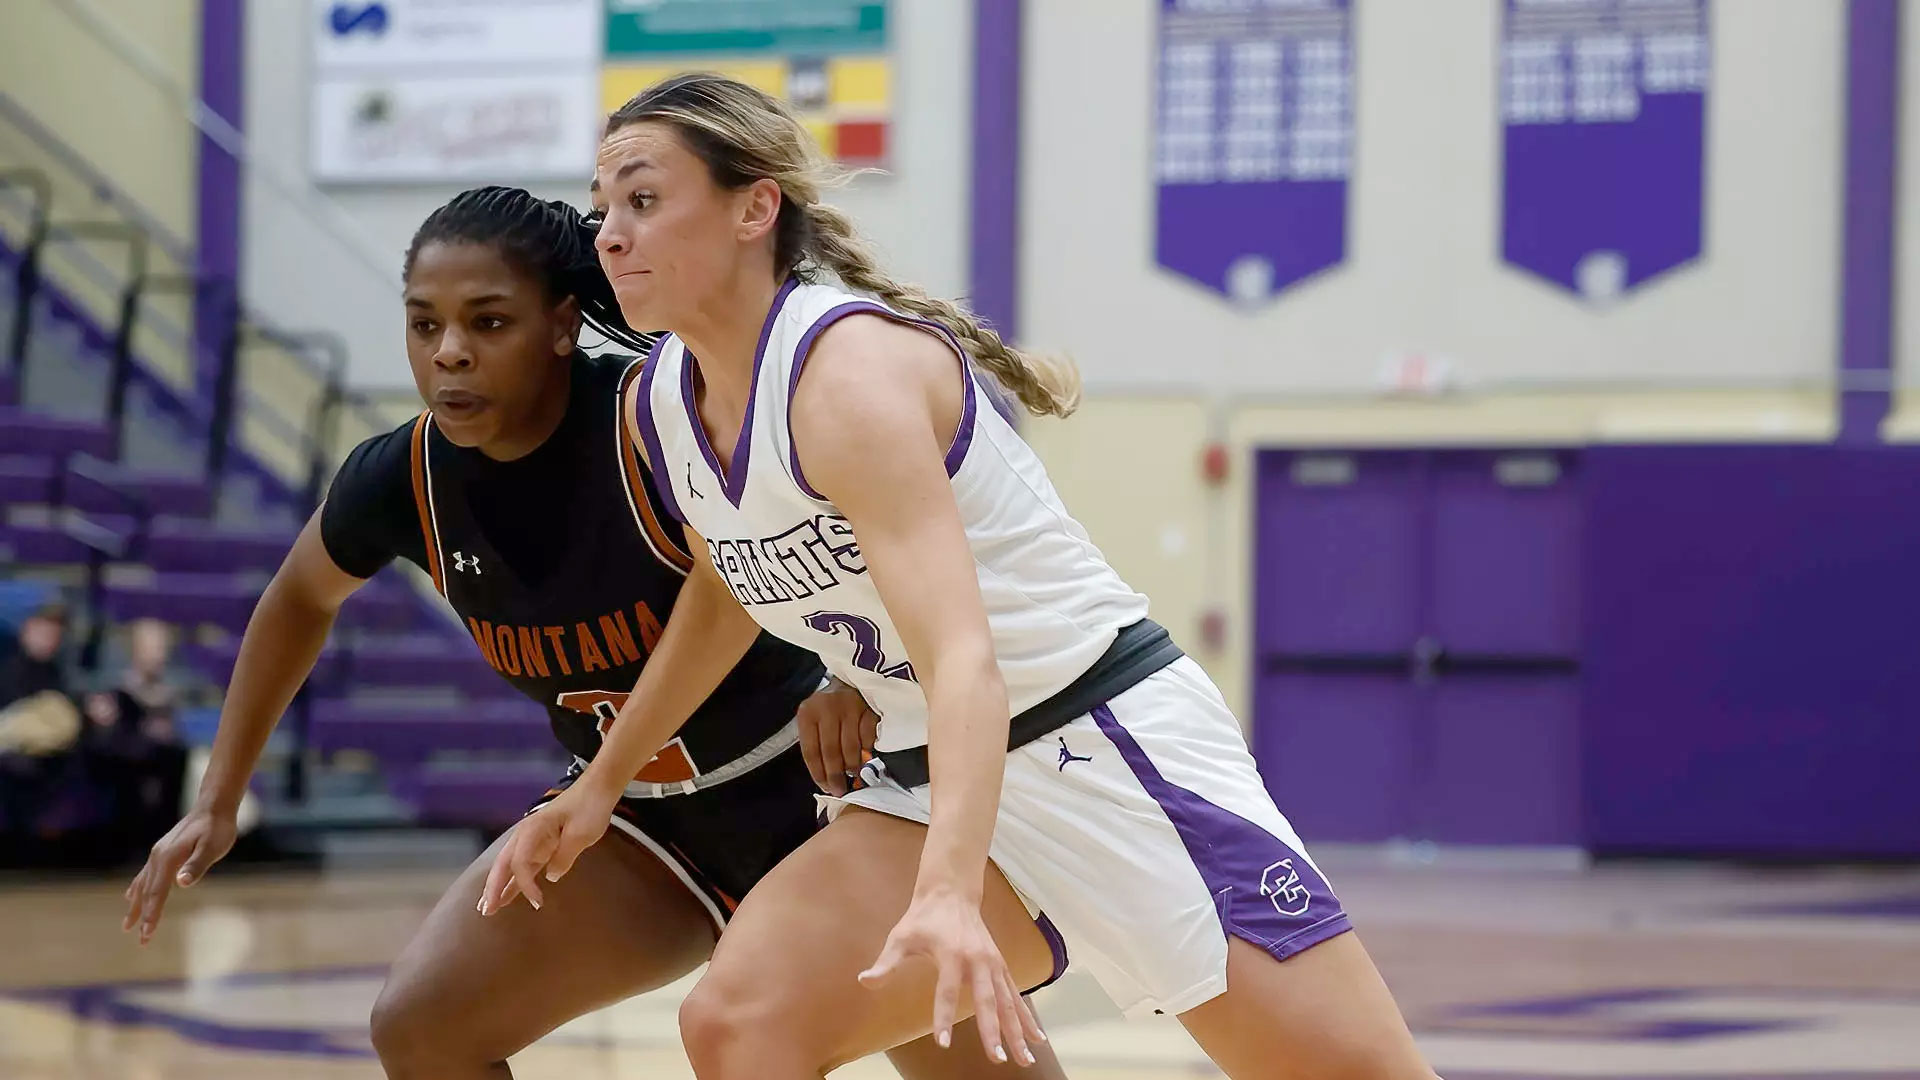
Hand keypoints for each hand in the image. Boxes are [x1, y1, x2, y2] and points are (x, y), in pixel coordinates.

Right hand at [122, 807, 237, 943]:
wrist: (213, 807)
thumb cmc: (217, 828)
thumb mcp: (212, 847)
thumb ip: (197, 864)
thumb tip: (182, 882)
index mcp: (168, 859)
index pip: (157, 893)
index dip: (152, 915)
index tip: (147, 935)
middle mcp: (157, 857)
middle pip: (147, 893)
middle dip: (143, 917)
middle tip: (142, 941)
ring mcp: (158, 854)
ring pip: (142, 885)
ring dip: (136, 906)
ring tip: (127, 925)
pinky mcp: (162, 852)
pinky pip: (144, 875)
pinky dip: (137, 889)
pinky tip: (131, 896)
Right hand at [480, 782, 616, 914]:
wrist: (598, 789)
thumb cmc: (589, 807)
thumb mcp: (581, 833)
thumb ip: (564, 856)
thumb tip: (550, 876)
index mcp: (533, 829)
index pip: (520, 862)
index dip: (525, 884)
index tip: (538, 903)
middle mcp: (526, 834)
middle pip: (503, 864)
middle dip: (493, 888)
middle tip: (486, 911)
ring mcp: (532, 840)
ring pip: (509, 867)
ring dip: (498, 887)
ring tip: (487, 908)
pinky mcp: (541, 845)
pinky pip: (522, 867)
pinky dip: (513, 881)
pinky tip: (506, 895)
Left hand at [796, 677, 878, 795]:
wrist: (851, 680)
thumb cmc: (829, 709)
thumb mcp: (814, 721)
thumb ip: (817, 745)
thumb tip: (827, 779)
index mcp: (808, 713)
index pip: (811, 751)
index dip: (819, 774)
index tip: (826, 788)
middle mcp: (827, 708)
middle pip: (831, 751)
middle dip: (836, 776)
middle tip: (841, 790)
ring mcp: (849, 706)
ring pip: (850, 747)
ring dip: (852, 767)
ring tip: (853, 776)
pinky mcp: (869, 707)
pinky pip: (868, 738)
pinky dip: (867, 751)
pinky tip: (865, 756)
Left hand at [858, 888, 1044, 1066]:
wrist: (952, 892)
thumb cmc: (923, 918)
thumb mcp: (901, 937)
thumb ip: (886, 962)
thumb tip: (864, 981)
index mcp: (952, 954)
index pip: (947, 991)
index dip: (943, 1017)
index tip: (943, 1043)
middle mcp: (978, 960)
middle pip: (987, 1001)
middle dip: (993, 1031)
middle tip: (997, 1058)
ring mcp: (993, 963)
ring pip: (1008, 1002)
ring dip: (1018, 1030)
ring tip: (1025, 1058)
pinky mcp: (1001, 966)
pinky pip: (1016, 995)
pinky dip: (1027, 1017)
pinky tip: (1037, 1039)